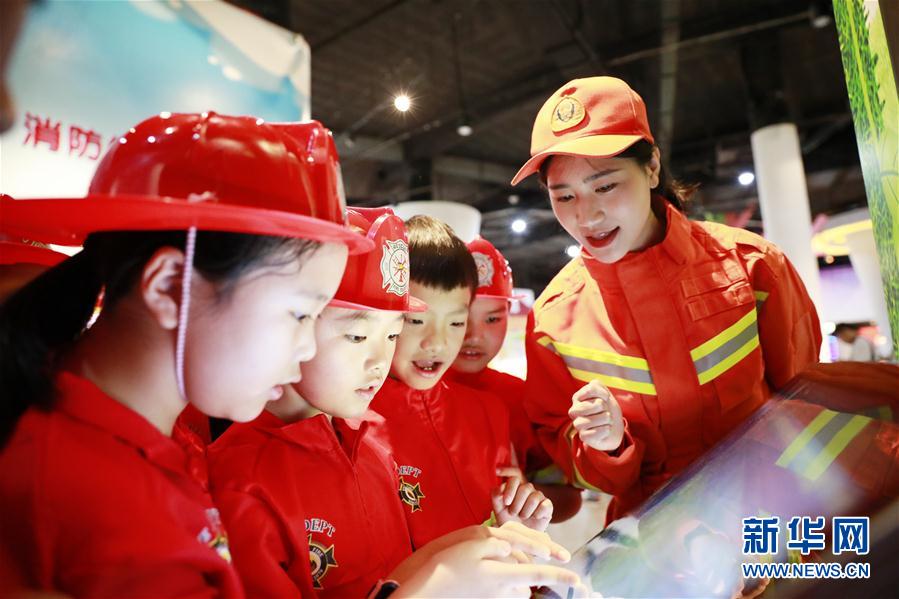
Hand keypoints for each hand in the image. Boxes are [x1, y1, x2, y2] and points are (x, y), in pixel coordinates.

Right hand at [391, 522, 586, 597]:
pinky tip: (482, 575)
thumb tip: (513, 548)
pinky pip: (501, 592)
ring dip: (512, 578)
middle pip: (526, 582)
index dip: (560, 576)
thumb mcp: (473, 543)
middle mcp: (501, 590)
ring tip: (491, 565)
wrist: (426, 591)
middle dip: (526, 570)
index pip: (538, 574)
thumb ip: (499, 544)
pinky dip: (500, 583)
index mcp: (502, 575)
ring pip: (514, 588)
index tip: (578, 579)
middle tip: (509, 558)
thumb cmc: (448, 565)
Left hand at [493, 467, 552, 531]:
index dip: (510, 490)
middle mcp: (527, 489)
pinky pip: (545, 505)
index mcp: (515, 486)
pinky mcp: (548, 506)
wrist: (519, 535)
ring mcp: (538, 496)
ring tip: (522, 517)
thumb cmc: (508, 519)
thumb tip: (500, 488)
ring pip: (534, 497)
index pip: (514, 479)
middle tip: (513, 513)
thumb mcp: (498, 509)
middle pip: (525, 488)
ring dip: (526, 511)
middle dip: (517, 504)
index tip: (506, 503)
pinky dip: (538, 513)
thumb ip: (496, 496)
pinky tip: (534, 518)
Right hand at [568, 380, 623, 451]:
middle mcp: (574, 411)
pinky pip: (595, 433)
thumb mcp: (604, 392)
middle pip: (596, 404)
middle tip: (604, 411)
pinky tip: (605, 429)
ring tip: (606, 421)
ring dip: (607, 420)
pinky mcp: (583, 436)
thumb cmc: (607, 408)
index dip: (604, 394)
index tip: (605, 399)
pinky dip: (605, 430)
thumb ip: (598, 386)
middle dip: (605, 408)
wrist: (613, 427)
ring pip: (595, 419)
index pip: (591, 390)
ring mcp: (577, 424)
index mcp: (577, 398)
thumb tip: (598, 399)